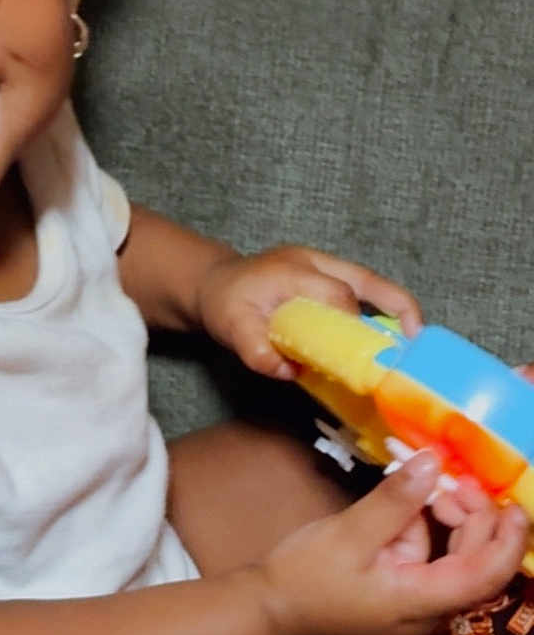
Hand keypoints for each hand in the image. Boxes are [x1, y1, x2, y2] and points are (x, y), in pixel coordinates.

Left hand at [195, 245, 422, 379]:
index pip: (335, 294)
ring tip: (417, 339)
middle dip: (397, 308)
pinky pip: (364, 290)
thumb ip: (255, 349)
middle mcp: (314, 263)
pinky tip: (395, 336)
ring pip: (371, 282)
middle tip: (417, 341)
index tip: (366, 355)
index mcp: (293, 269)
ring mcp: (323, 266)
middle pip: (367, 280)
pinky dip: (383, 309)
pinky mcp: (327, 277)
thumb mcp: (230, 328)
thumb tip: (291, 371)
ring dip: (397, 307)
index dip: (354, 322)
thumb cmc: (225, 304)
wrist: (215, 284)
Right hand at [258, 451, 527, 634]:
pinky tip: (406, 503)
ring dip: (445, 517)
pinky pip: (425, 556)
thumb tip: (430, 463)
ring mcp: (412, 600)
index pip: (485, 575)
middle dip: (471, 516)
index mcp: (421, 600)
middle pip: (472, 562)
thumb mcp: (347, 534)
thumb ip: (394, 501)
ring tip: (422, 482)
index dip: (508, 540)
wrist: (269, 608)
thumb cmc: (306, 577)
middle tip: (447, 475)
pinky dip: (422, 527)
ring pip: (450, 555)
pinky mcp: (397, 590)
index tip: (513, 503)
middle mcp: (427, 607)